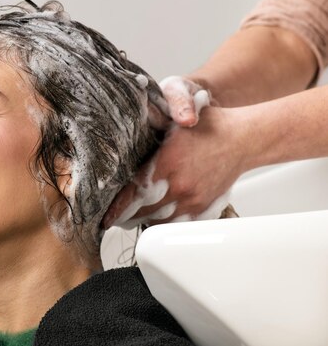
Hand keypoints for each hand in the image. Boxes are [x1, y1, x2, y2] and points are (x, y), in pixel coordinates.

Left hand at [103, 78, 243, 228]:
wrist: (241, 138)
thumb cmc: (207, 127)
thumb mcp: (172, 123)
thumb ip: (147, 132)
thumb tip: (121, 140)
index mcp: (167, 164)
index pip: (133, 194)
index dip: (116, 208)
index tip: (105, 217)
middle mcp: (179, 186)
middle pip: (142, 212)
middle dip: (125, 217)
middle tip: (113, 219)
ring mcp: (193, 199)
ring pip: (159, 221)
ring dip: (142, 221)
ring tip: (129, 219)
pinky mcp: (203, 206)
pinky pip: (178, 224)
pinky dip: (163, 224)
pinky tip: (154, 219)